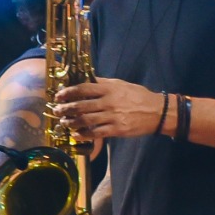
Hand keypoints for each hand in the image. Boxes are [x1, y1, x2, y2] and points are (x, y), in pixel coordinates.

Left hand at [55, 77, 169, 144]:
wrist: (157, 112)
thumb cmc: (138, 96)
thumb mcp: (121, 84)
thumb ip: (103, 83)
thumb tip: (87, 79)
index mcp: (109, 89)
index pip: (83, 88)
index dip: (69, 92)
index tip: (59, 95)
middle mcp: (109, 102)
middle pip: (81, 105)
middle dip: (65, 108)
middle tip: (56, 110)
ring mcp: (112, 116)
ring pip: (86, 120)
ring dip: (71, 122)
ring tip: (64, 122)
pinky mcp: (117, 129)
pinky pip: (96, 133)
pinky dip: (84, 134)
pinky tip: (76, 134)